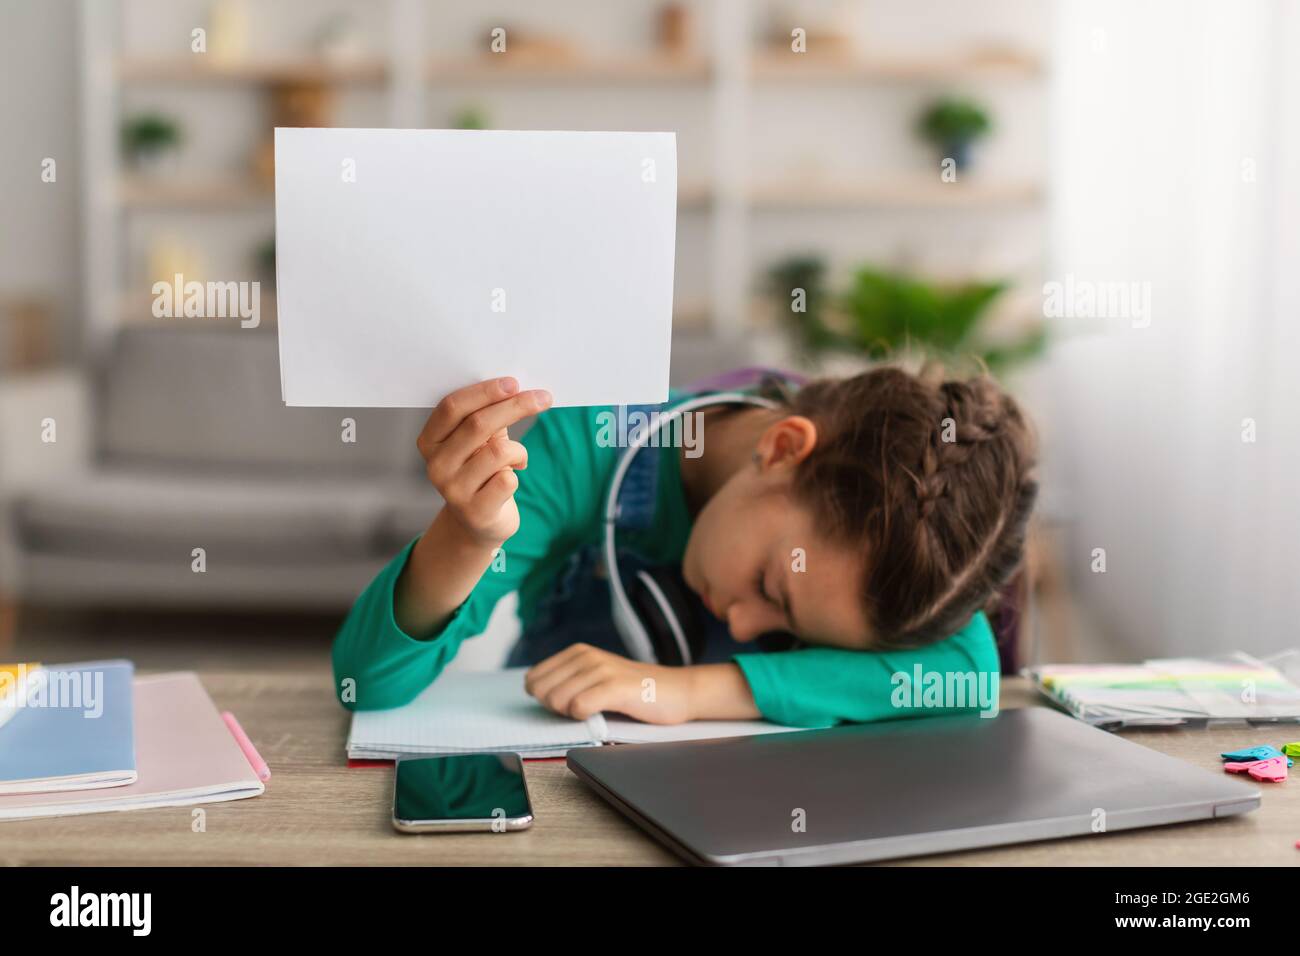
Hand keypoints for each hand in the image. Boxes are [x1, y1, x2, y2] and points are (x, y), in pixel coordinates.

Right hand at [416, 377, 551, 547]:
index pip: (453, 407)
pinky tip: (512, 478)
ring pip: (498, 452)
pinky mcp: (475, 511)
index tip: (514, 383)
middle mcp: (436, 466)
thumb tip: (514, 388)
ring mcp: (453, 491)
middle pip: (478, 424)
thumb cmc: (481, 471)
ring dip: (518, 450)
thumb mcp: (479, 442)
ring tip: (518, 457)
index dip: (485, 392)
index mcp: (430, 441)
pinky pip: (508, 480)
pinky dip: (517, 473)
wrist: (478, 523)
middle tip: (542, 398)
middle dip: (515, 407)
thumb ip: (487, 417)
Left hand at [524, 644, 694, 724]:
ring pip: (557, 700)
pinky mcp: (615, 687)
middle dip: (555, 708)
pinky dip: (585, 717)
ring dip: (571, 714)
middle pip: (541, 691)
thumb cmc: (636, 692)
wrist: (678, 692)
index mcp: (578, 652)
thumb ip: (568, 680)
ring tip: (596, 711)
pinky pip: (579, 707)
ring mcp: (601, 669)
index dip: (545, 699)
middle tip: (583, 709)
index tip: (568, 704)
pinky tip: (601, 713)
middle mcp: (586, 656)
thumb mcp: (596, 678)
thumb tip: (534, 691)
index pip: (533, 679)